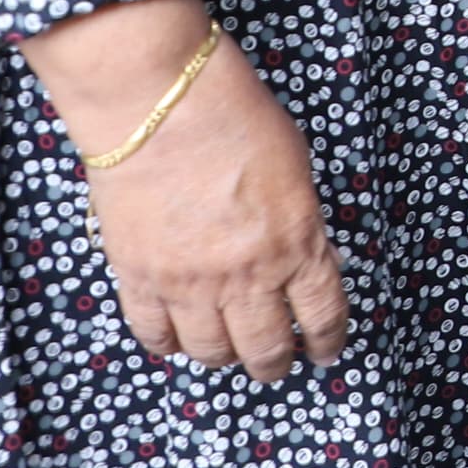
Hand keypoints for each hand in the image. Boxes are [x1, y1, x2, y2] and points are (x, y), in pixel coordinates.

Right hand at [21, 0, 346, 381]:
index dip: (328, 341)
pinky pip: (154, 334)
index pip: (323, 315)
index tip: (327, 351)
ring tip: (228, 352)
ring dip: (224, 357)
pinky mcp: (139, 278)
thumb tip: (302, 256)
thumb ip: (300, 222)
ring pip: (211, 352)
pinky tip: (177, 340)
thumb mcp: (297, 171)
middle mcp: (248, 276)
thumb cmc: (236, 118)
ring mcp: (190, 283)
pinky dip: (169, 344)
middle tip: (276, 363)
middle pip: (266, 348)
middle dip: (275, 362)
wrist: (161, 105)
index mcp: (298, 245)